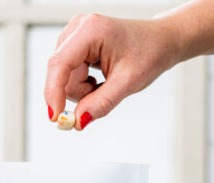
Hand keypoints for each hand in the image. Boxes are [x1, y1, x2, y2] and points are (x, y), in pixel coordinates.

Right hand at [44, 14, 181, 129]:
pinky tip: (100, 79)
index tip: (55, 118)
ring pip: (65, 79)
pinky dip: (84, 85)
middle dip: (79, 94)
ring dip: (84, 91)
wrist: (160, 42)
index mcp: (91, 30)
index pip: (60, 64)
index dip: (53, 93)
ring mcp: (74, 36)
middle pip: (61, 75)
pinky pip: (69, 76)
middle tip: (104, 95)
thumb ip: (101, 104)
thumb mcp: (127, 83)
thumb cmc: (148, 55)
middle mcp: (78, 28)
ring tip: (106, 83)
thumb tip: (78, 122)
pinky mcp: (75, 46)